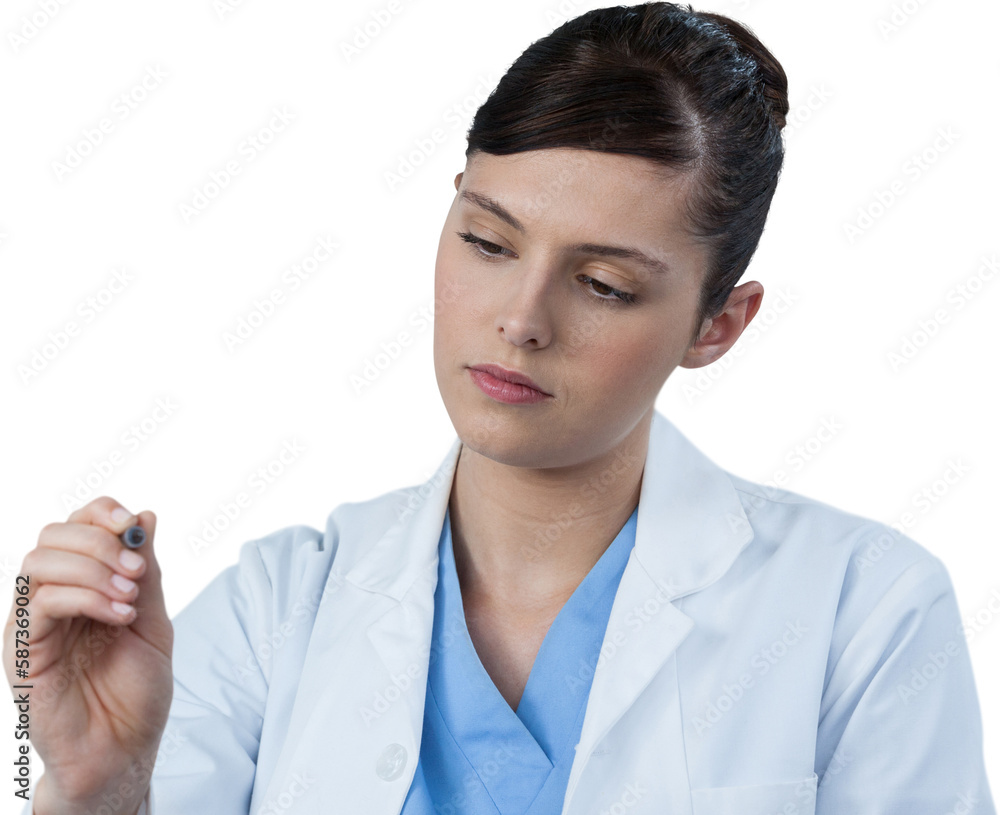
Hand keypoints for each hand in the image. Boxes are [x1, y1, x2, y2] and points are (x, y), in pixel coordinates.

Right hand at [3, 496, 172, 812]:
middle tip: (137, 570)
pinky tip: (118, 614)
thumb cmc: (137, 690)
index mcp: (84, 584)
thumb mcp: (153, 620)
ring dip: (93, 568)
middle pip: (53, 535)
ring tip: (129, 596)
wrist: (124, 748)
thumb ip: (146, 572)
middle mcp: (52, 597)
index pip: (77, 524)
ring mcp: (34, 624)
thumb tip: (145, 516)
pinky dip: (84, 597)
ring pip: (40, 562)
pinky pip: (40, 603)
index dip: (101, 512)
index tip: (132, 521)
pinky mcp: (24, 651)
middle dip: (99, 541)